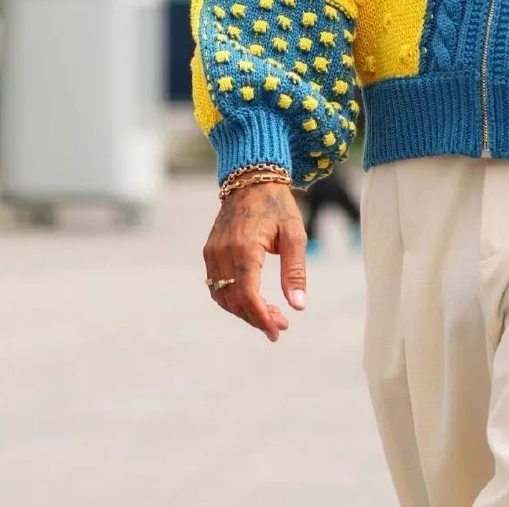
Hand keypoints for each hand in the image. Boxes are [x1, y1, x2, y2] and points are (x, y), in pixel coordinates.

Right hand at [203, 182, 307, 341]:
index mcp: (245, 248)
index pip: (248, 295)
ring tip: (270, 315)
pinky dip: (232, 298)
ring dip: (243, 311)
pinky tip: (252, 300)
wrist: (251, 178)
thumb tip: (299, 306)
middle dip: (256, 317)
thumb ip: (295, 271)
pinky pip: (216, 284)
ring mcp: (212, 252)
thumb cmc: (278, 204)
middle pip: (234, 300)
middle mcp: (223, 252)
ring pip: (222, 296)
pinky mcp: (209, 250)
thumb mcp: (295, 234)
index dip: (261, 317)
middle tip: (280, 325)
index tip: (278, 330)